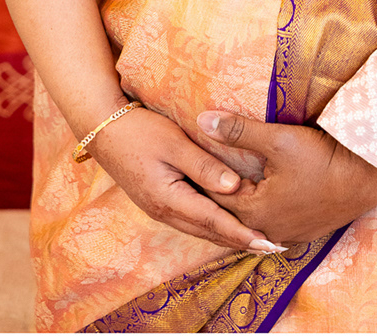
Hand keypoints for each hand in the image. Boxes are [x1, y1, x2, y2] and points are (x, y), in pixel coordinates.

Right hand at [86, 106, 281, 253]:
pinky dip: (213, 225)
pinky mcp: (158, 202)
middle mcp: (165, 212)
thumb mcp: (174, 143)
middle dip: (241, 241)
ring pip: (201, 230)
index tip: (269, 243)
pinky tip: (226, 222)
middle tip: (273, 247)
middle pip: (210, 232)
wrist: (103, 129)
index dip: (243, 233)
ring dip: (228, 236)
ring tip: (256, 240)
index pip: (215, 221)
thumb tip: (236, 188)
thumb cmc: (139, 131)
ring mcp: (160, 210)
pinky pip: (192, 221)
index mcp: (169, 199)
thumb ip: (205, 166)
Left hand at [197, 110, 376, 247]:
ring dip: (236, 205)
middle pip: (229, 212)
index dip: (197, 178)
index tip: (180, 164)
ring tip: (219, 186)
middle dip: (212, 194)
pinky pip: (269, 225)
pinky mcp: (303, 233)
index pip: (212, 196)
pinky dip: (257, 213)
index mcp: (255, 212)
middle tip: (191, 176)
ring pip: (250, 221)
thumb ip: (237, 131)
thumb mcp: (277, 140)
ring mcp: (288, 235)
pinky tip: (254, 200)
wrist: (368, 177)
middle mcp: (268, 230)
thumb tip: (201, 121)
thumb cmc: (322, 158)